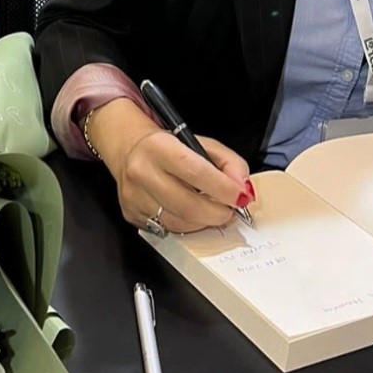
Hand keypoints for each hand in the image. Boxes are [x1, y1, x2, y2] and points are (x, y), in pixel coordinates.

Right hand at [89, 102, 253, 232]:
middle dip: (217, 214)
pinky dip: (185, 226)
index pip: (196, 172)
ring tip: (211, 212)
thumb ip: (228, 162)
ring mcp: (134, 197)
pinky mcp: (131, 215)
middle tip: (230, 211)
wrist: (130, 150)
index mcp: (159, 147)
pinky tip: (190, 215)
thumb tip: (242, 188)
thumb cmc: (169, 147)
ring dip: (203, 223)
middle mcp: (142, 172)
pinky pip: (166, 230)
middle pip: (187, 206)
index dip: (223, 188)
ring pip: (178, 224)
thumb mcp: (201, 143)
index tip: (241, 197)